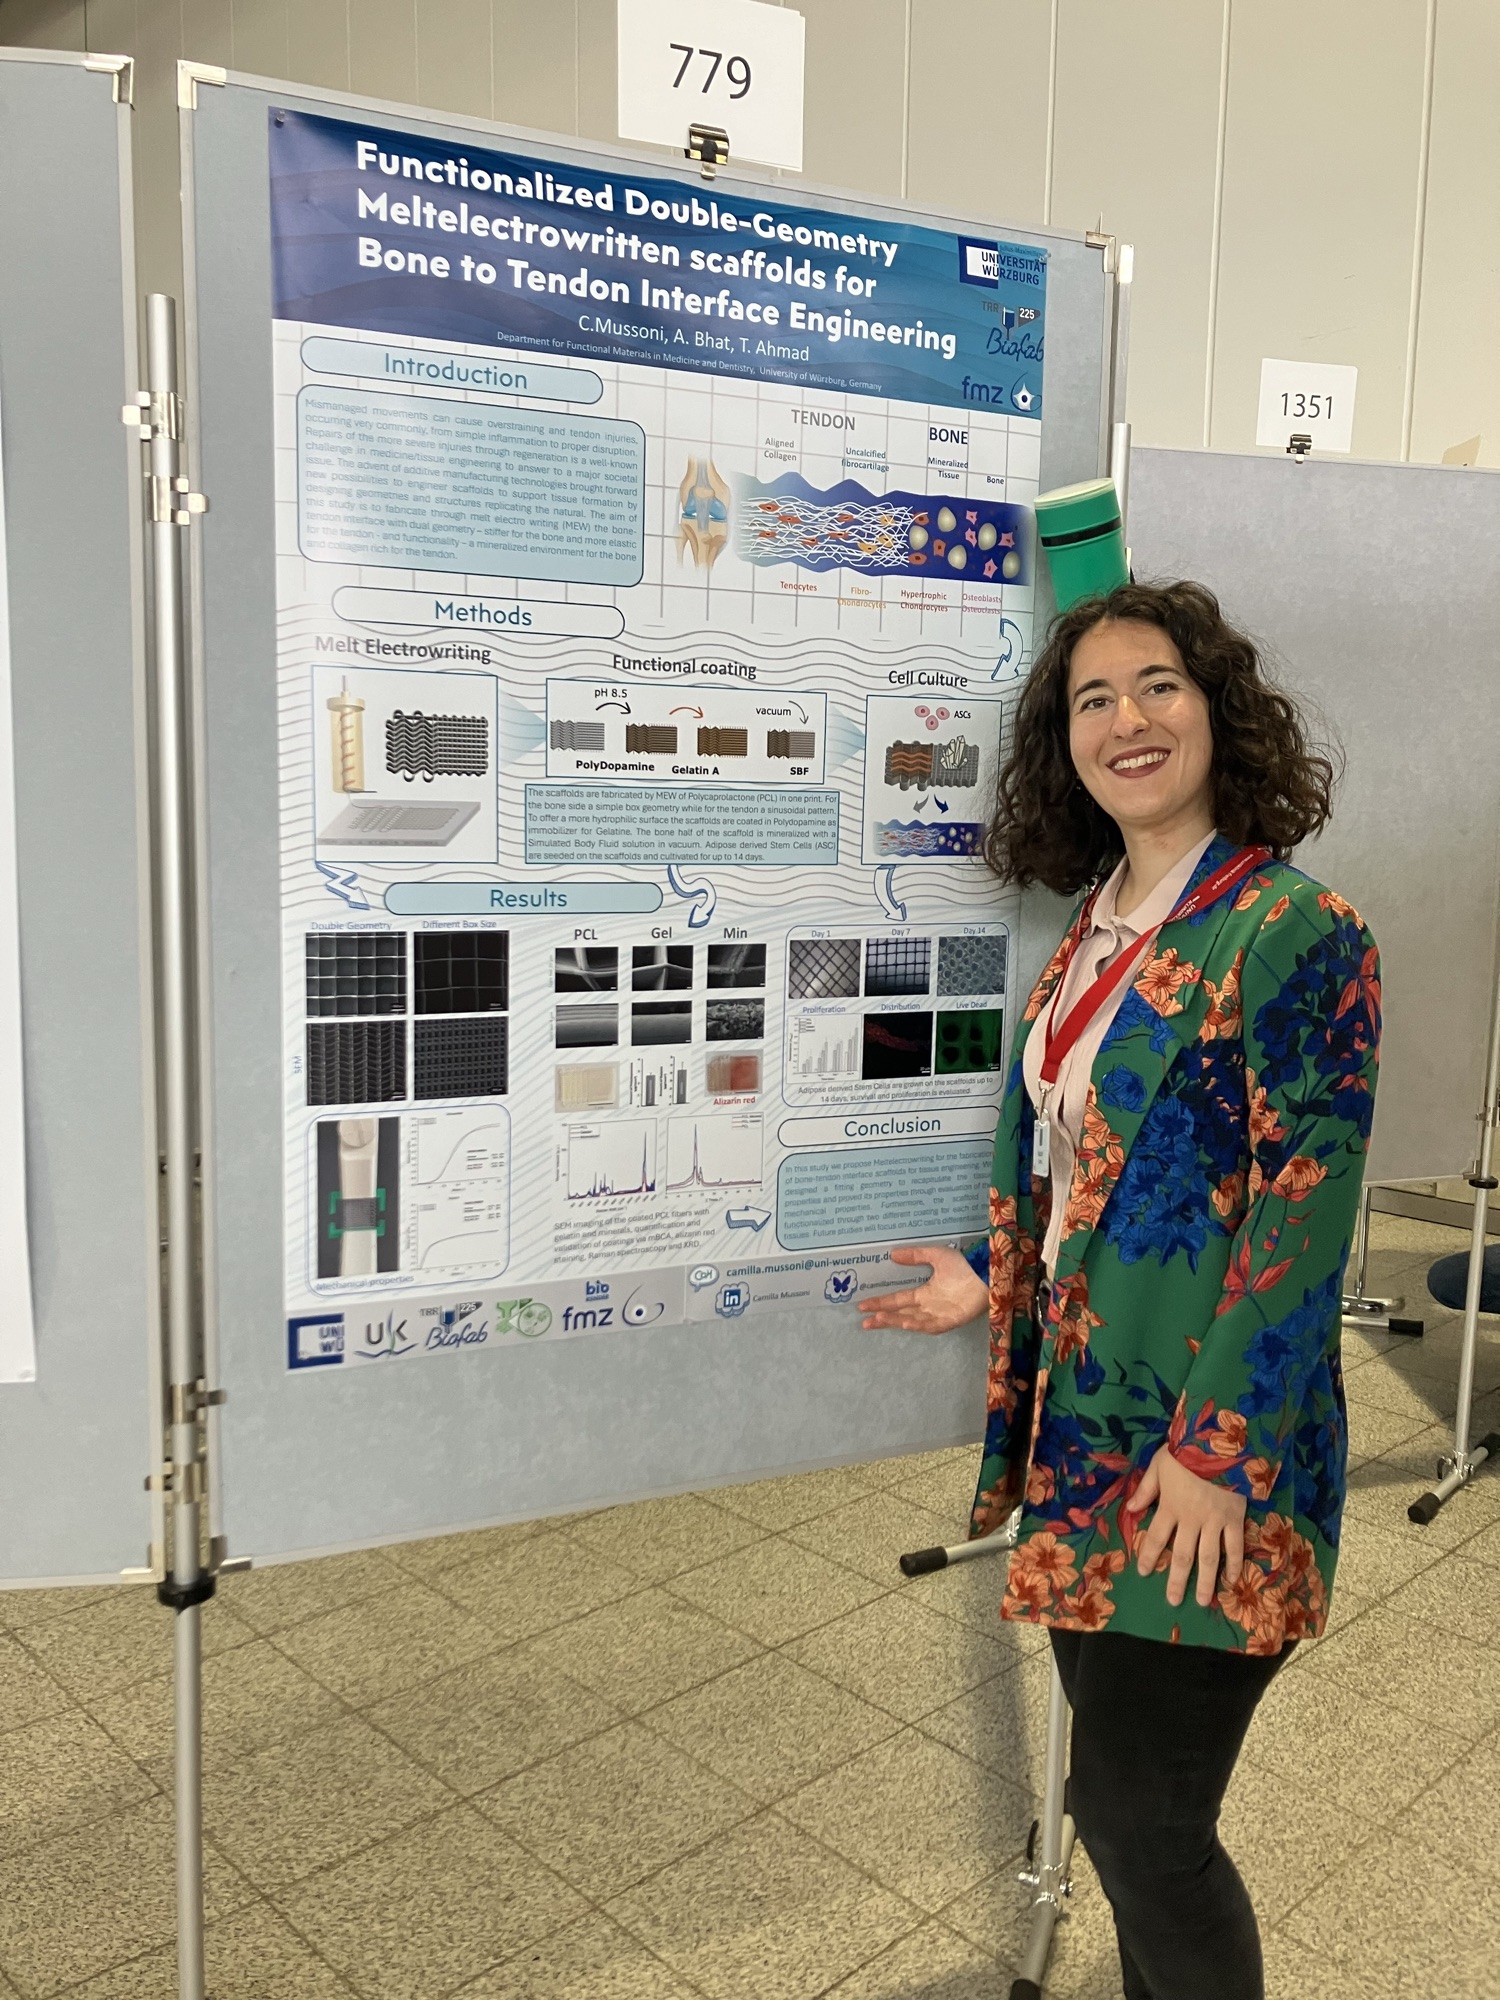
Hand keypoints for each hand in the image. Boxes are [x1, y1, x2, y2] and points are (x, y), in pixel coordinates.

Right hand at [859, 1246, 988, 1334]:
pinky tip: (906, 1323)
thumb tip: (892, 1254)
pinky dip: (919, 1325)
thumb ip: (915, 1255)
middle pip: (901, 1314)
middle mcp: (930, 1306)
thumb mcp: (936, 1255)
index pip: (898, 1300)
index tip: (863, 1305)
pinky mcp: (951, 1320)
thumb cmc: (964, 1265)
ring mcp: (940, 1314)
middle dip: (883, 1318)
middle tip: (864, 1322)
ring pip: (913, 1321)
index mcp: (926, 1293)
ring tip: (879, 1320)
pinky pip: (932, 1325)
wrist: (986, 1272)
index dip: (881, 1302)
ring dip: (896, 1321)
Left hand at [1125, 1444, 1246, 1608]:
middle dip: (1176, 1580)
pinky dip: (1234, 1564)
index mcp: (1170, 1506)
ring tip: (1203, 1601)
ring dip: (1205, 1581)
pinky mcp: (1235, 1518)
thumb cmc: (1187, 1451)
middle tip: (1173, 1601)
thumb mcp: (1159, 1465)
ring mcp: (1215, 1521)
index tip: (1143, 1572)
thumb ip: (1146, 1489)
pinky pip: (1235, 1546)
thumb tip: (1130, 1509)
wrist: (1220, 1441)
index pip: (1156, 1537)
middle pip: (1182, 1555)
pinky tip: (1232, 1580)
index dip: (1148, 1556)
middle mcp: (1191, 1519)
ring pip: (1209, 1558)